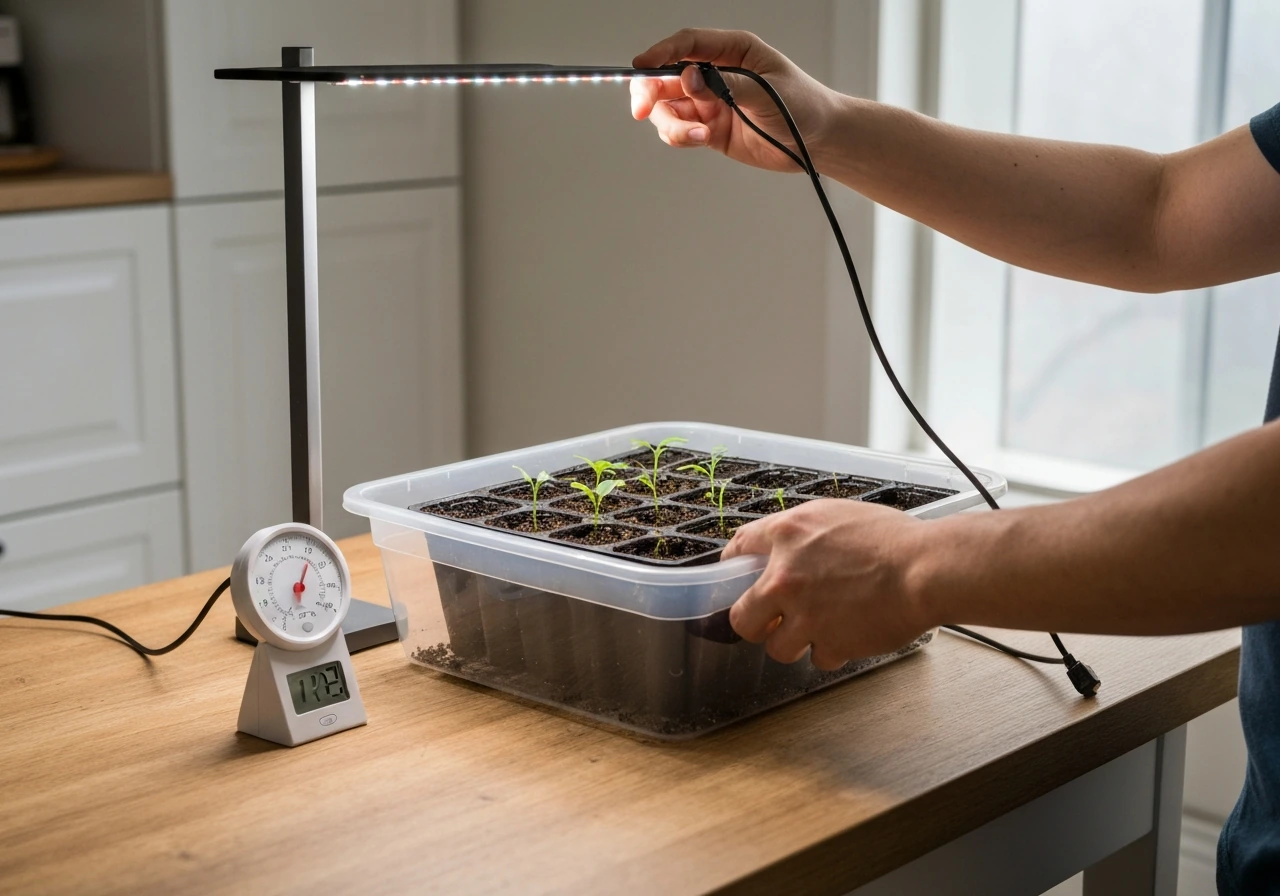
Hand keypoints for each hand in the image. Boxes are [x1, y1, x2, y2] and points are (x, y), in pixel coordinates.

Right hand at [630, 28, 840, 171]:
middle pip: (666, 75)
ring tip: (698, 135)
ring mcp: (710, 102)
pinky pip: (680, 130)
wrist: (819, 142)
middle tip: (642, 110)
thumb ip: (727, 84)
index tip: (641, 64)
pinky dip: (682, 137)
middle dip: (650, 91)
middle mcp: (715, 73)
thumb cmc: (803, 106)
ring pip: (668, 107)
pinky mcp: (709, 129)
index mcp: (732, 51)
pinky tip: (702, 139)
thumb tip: (691, 77)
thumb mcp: (768, 92)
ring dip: (671, 123)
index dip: (661, 52)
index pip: (688, 44)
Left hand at [721, 499, 934, 668]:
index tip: (734, 574)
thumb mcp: (838, 515)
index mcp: (788, 534)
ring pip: (777, 647)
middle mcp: (786, 576)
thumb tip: (787, 547)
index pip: (739, 547)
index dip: (733, 564)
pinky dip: (832, 650)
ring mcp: (805, 614)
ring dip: (795, 642)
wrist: (925, 569)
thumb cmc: (894, 539)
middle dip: (755, 622)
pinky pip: (818, 657)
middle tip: (770, 621)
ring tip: (818, 630)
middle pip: (741, 617)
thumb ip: (802, 533)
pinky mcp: (829, 642)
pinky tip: (849, 634)